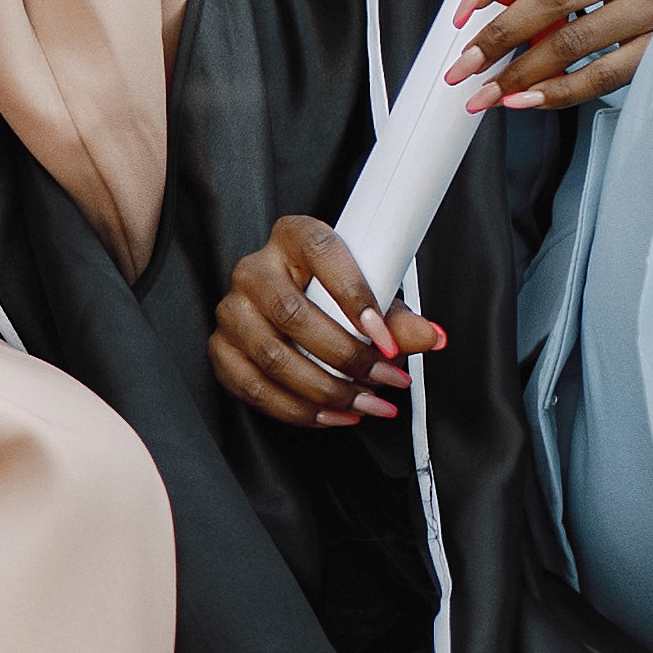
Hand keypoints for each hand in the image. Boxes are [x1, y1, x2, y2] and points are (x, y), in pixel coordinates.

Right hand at [210, 213, 445, 430]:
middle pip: (293, 314)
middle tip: (386, 379)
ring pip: (273, 357)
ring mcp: (232, 311)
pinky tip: (332, 414)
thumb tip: (430, 338)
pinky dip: (298, 410)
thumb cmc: (330, 297)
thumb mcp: (370, 299)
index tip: (387, 338)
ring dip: (326, 390)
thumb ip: (398, 319)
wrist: (290, 309)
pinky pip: (255, 388)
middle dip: (347, 357)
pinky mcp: (221, 350)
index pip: (322, 253)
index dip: (356, 296)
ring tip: (366, 404)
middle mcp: (254, 270)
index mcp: (293, 238)